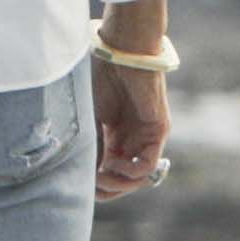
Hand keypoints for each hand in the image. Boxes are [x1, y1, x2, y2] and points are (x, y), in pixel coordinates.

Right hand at [92, 23, 171, 194]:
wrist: (121, 51)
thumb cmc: (101, 77)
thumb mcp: (90, 119)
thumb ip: (91, 147)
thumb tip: (83, 177)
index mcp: (116, 136)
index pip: (111, 173)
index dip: (98, 185)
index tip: (82, 185)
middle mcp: (133, 139)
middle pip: (126, 180)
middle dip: (108, 189)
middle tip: (92, 187)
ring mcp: (147, 136)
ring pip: (139, 177)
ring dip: (119, 183)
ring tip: (101, 176)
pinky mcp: (158, 130)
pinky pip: (148, 164)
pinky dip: (131, 171)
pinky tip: (114, 163)